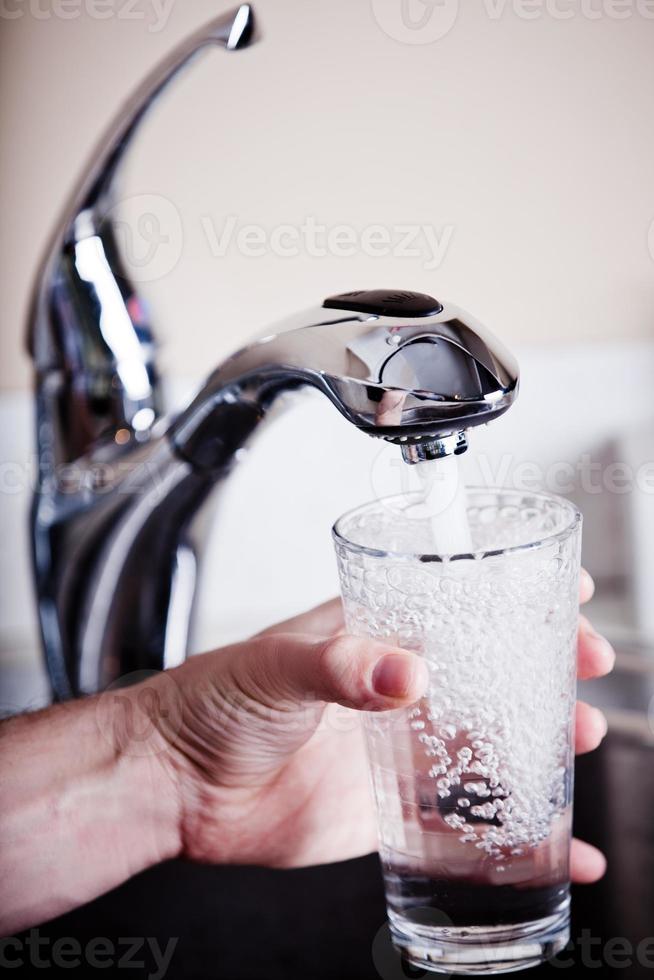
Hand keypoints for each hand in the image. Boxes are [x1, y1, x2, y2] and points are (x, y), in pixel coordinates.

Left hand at [146, 568, 612, 879]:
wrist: (176, 784)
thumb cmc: (212, 702)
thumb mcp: (277, 666)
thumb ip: (341, 668)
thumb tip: (407, 675)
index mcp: (370, 636)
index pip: (455, 604)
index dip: (513, 597)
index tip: (565, 592)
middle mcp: (392, 688)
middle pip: (488, 671)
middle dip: (542, 665)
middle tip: (585, 669)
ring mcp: (396, 748)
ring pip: (488, 741)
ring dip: (540, 739)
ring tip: (580, 740)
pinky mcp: (391, 808)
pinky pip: (464, 821)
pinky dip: (512, 834)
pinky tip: (557, 847)